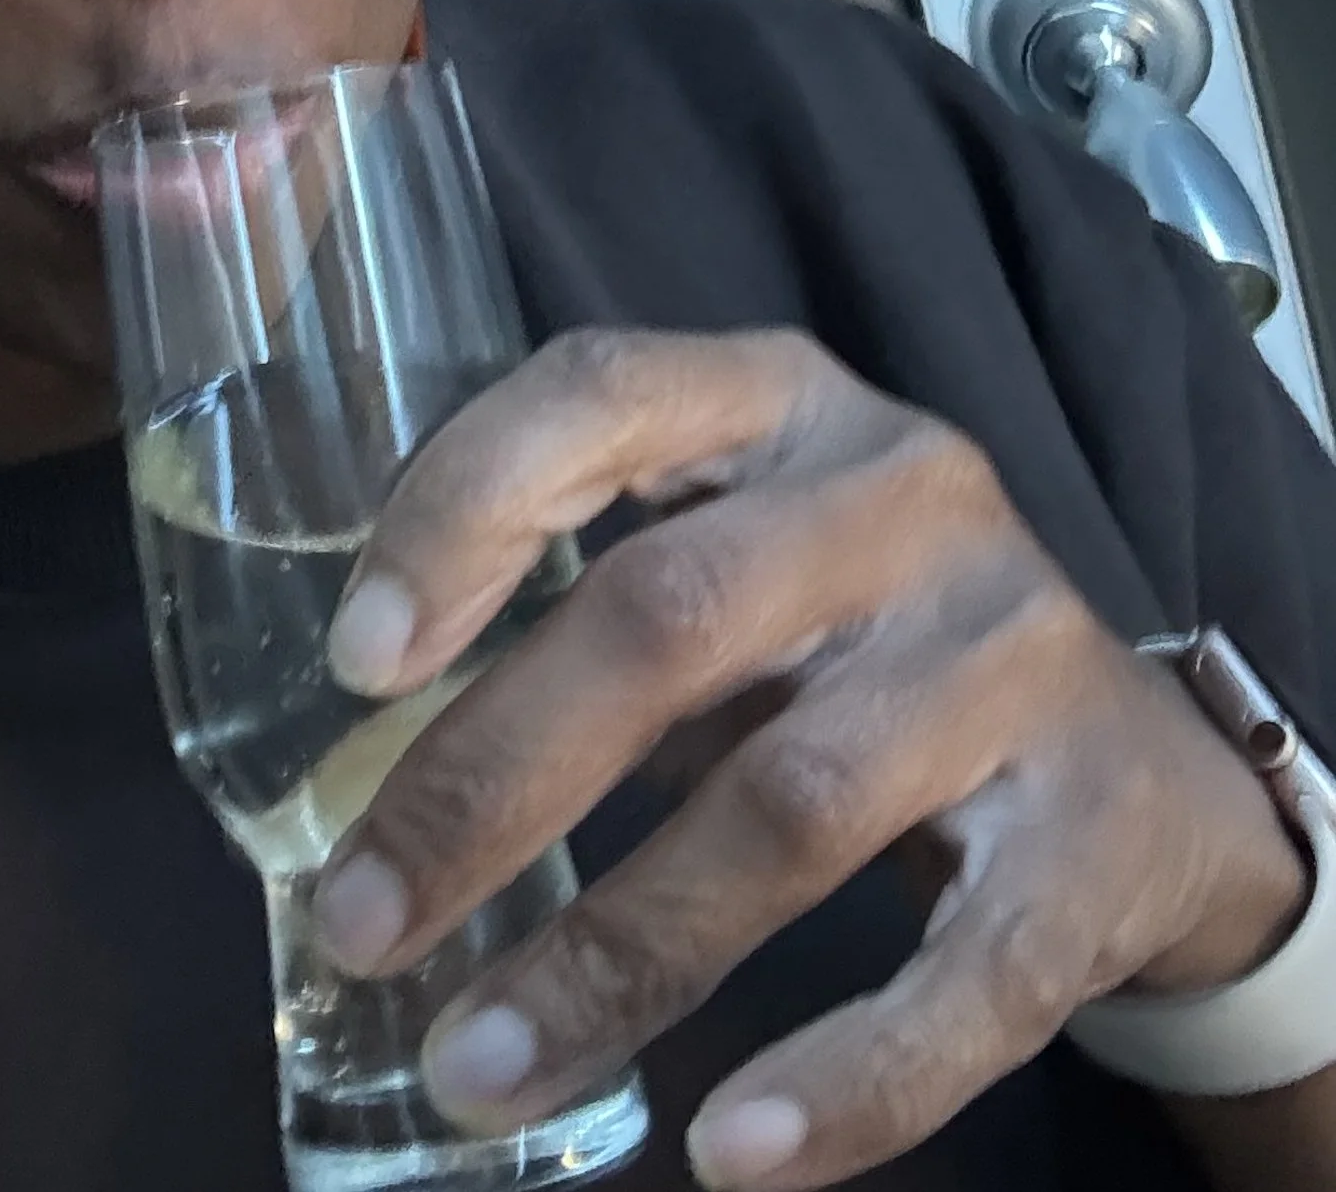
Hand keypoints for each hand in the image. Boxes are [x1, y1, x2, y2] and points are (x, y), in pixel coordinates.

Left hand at [307, 327, 1309, 1185]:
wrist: (1155, 774)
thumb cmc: (864, 644)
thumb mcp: (737, 555)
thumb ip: (586, 598)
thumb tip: (365, 749)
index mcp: (784, 401)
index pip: (600, 394)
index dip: (465, 506)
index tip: (354, 658)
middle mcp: (904, 498)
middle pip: (667, 619)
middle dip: (487, 781)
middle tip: (357, 923)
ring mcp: (1015, 657)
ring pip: (786, 806)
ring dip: (612, 955)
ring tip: (470, 1067)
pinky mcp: (1099, 835)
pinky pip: (965, 975)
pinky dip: (846, 1076)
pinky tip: (727, 1153)